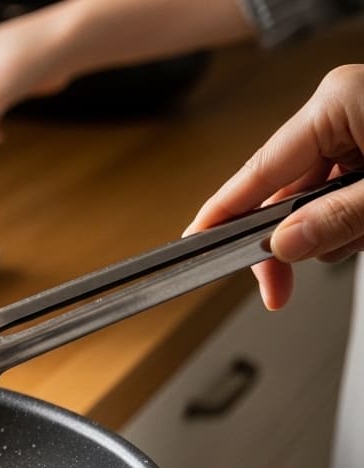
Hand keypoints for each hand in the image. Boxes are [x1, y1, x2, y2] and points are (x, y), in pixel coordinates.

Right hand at [186, 64, 363, 308]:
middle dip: (297, 238)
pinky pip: (346, 195)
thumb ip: (336, 222)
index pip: (257, 170)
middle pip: (284, 191)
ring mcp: (363, 126)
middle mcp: (343, 109)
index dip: (221, 216)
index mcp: (337, 104)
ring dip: (340, 231)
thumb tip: (284, 246)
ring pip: (317, 201)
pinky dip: (358, 220)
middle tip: (282, 288)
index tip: (194, 247)